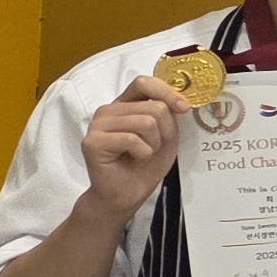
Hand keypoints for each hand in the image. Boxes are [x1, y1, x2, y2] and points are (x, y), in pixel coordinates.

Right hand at [77, 77, 194, 224]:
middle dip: (164, 132)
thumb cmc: (145, 164)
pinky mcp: (92, 141)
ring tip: (142, 154)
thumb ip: (169, 114)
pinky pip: (132, 139)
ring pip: (146, 122)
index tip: (184, 108)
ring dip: (153, 144)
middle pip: (154, 107)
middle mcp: (109, 110)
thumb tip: (179, 101)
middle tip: (152, 148)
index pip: (145, 82)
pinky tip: (133, 159)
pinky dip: (143, 153)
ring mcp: (97, 124)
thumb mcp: (166, 135)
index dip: (168, 92)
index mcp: (125, 104)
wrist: (127, 194)